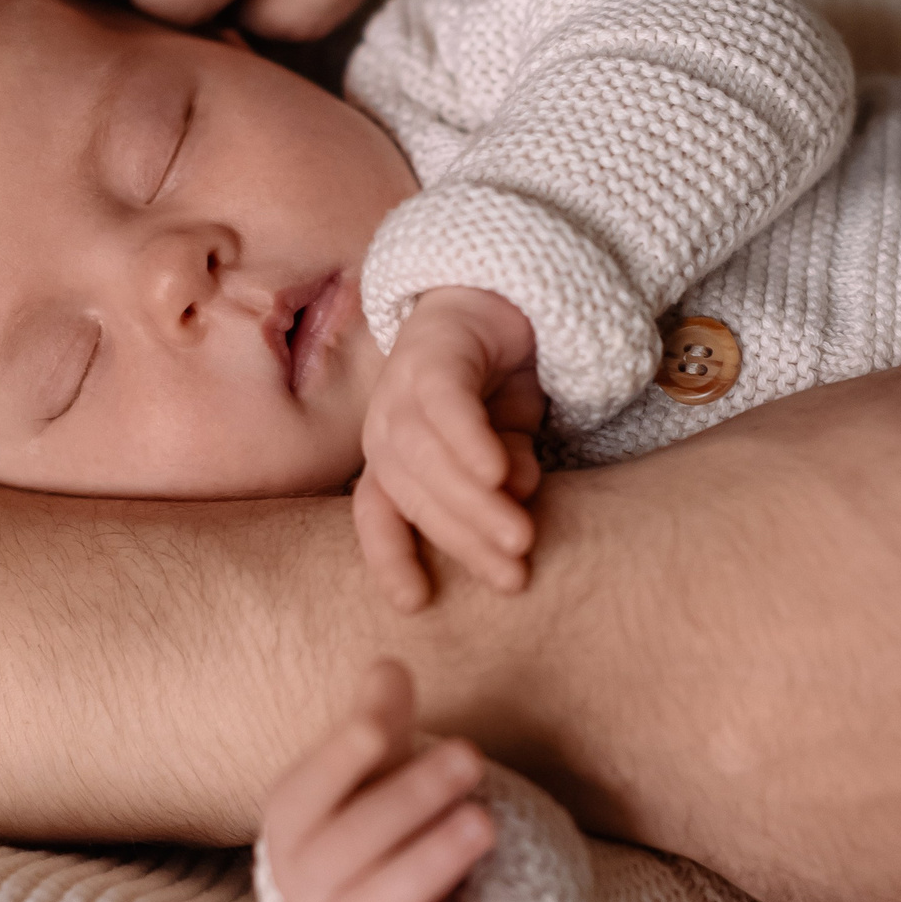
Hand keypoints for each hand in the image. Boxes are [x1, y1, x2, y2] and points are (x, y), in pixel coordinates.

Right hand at [258, 661, 495, 901]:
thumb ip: (381, 719)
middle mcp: (304, 881)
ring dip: (427, 865)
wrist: (363, 901)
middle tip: (471, 758)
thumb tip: (389, 668)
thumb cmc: (368, 813)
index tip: (381, 728)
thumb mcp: (373, 764)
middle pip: (348, 846)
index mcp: (293, 820)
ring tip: (484, 823)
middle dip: (410, 799)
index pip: (306, 791)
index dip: (339, 760)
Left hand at [355, 288, 546, 612]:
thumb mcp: (502, 448)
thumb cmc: (496, 386)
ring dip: (472, 503)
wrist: (500, 297)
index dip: (391, 559)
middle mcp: (386, 426)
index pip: (379, 515)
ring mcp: (401, 387)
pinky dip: (468, 441)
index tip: (416, 604)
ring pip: (424, 458)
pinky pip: (444, 403)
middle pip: (410, 495)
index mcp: (394, 458)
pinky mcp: (432, 351)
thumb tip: (514, 500)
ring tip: (521, 536)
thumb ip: (505, 479)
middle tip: (512, 576)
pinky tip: (498, 472)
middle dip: (460, 541)